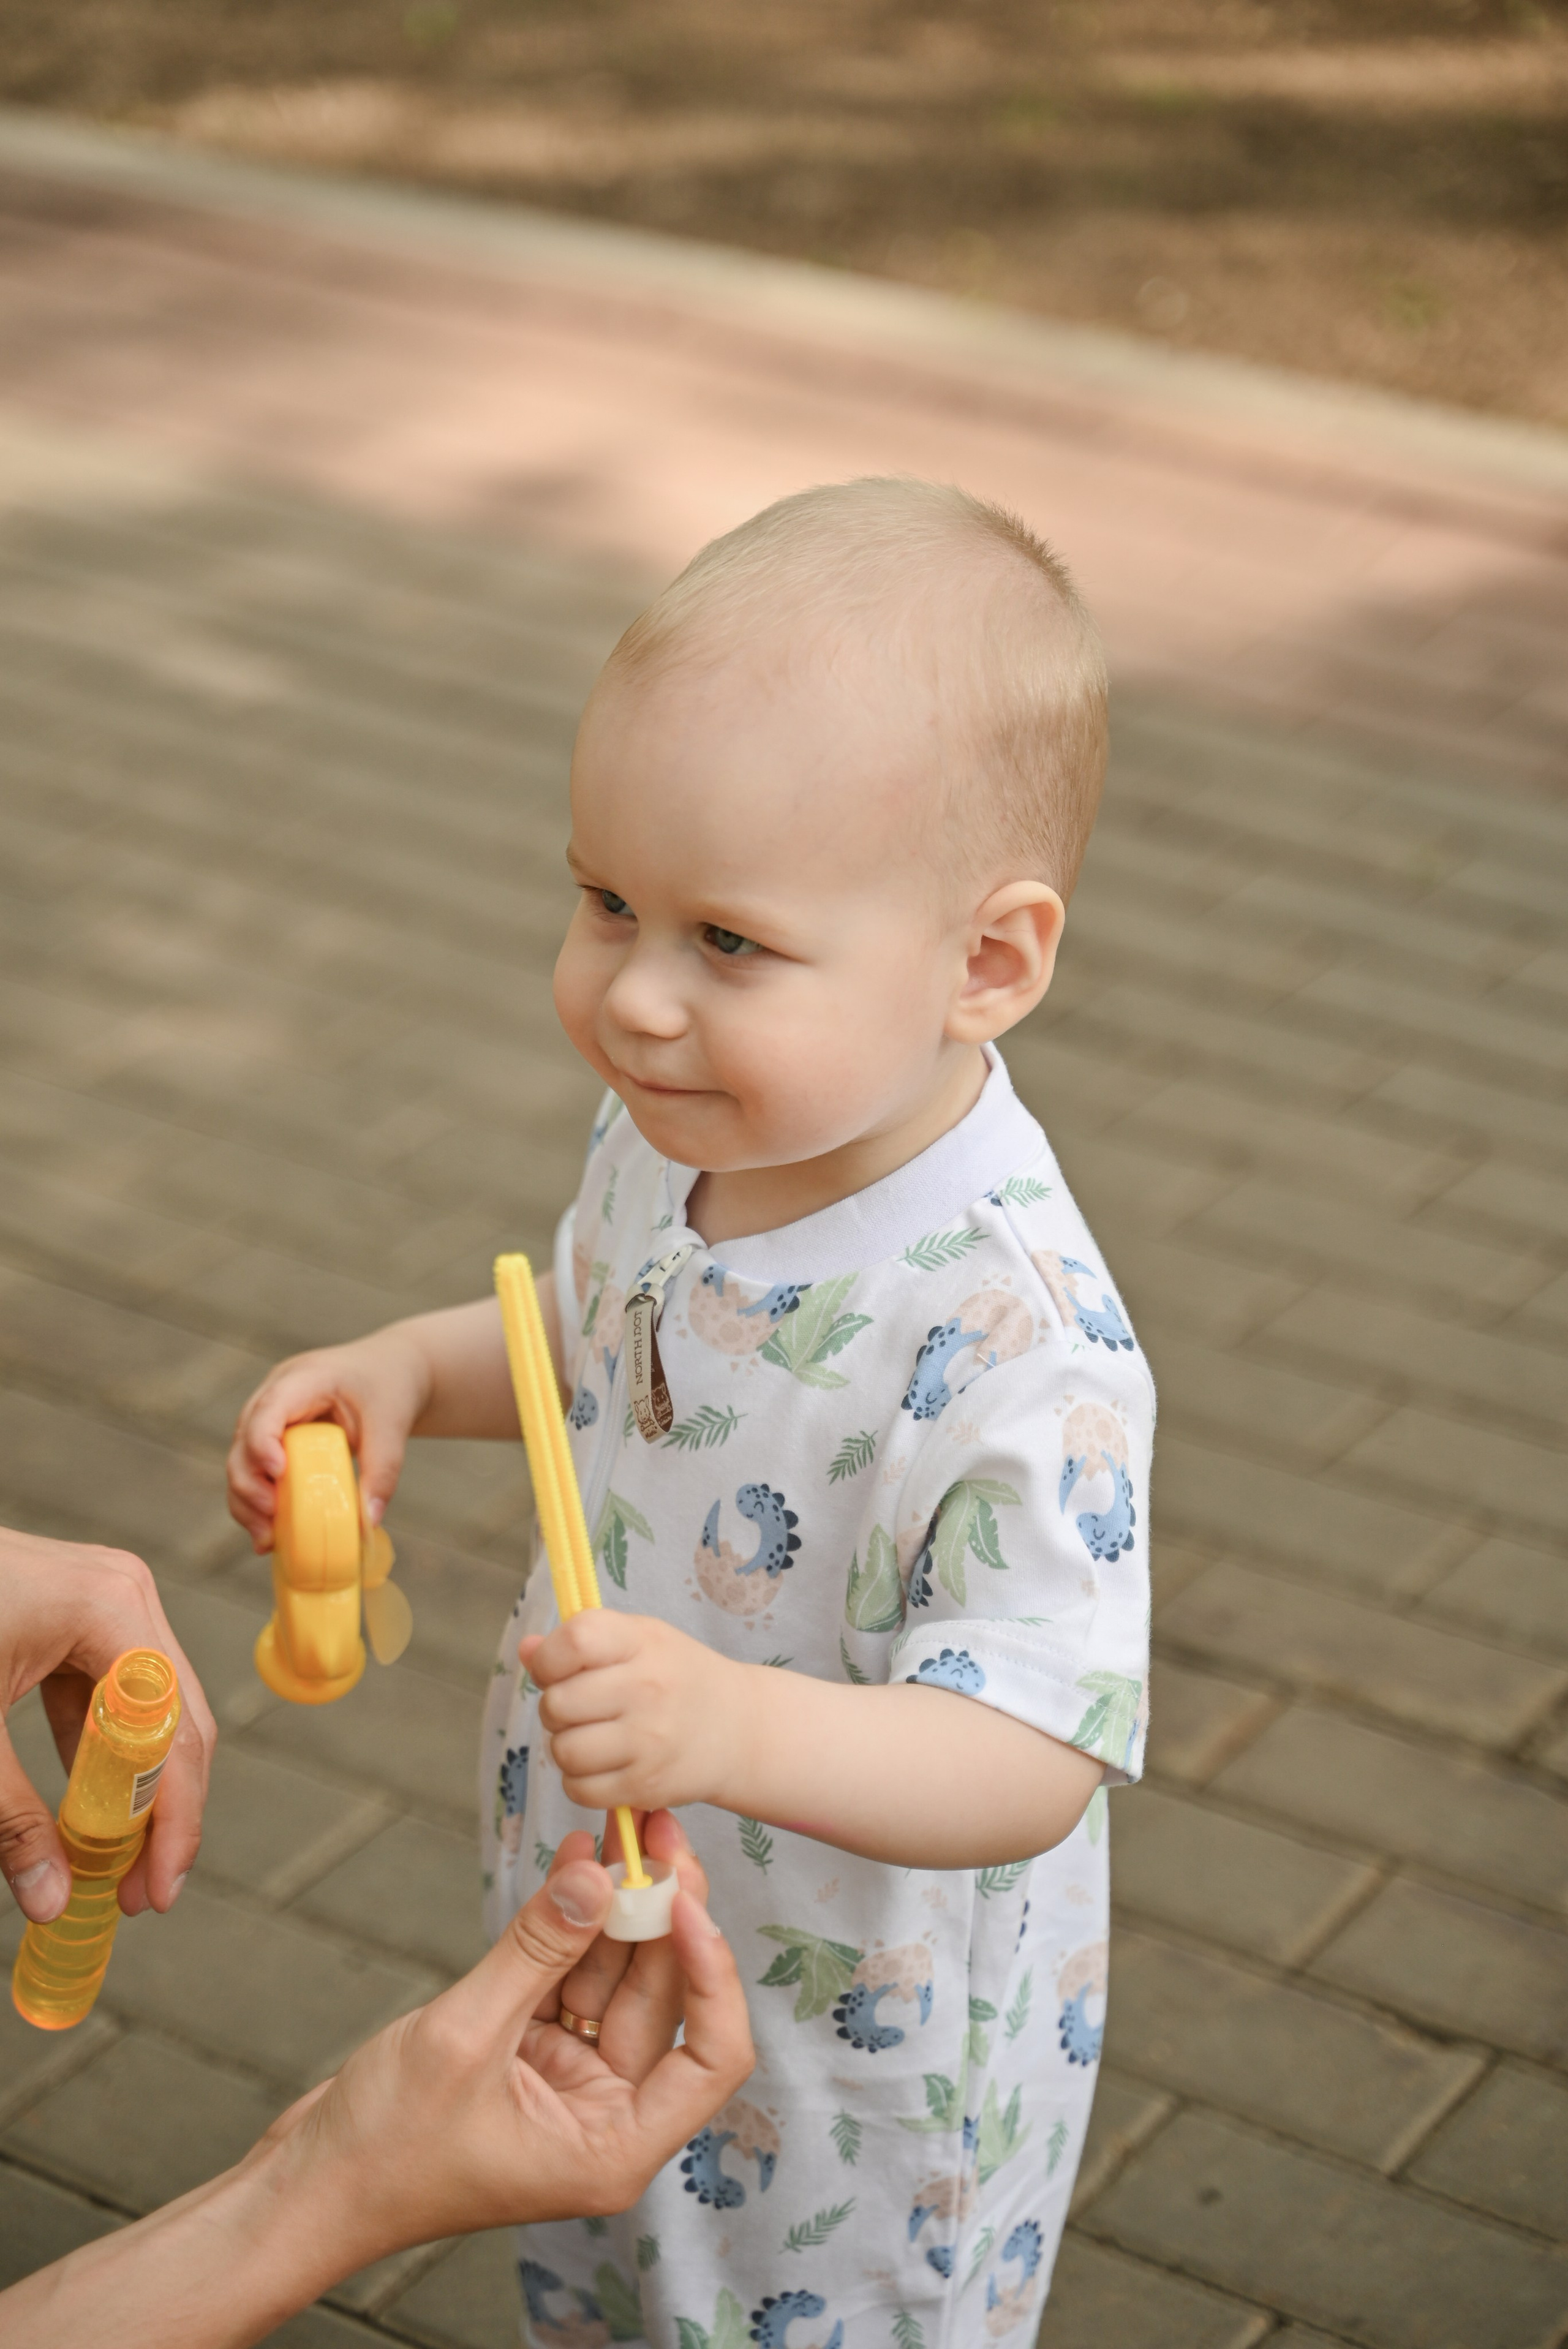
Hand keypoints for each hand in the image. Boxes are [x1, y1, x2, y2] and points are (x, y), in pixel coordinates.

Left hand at [0, 1528, 217, 1923]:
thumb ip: (10, 1815)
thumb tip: (51, 1902)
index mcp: (112, 1607)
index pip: (175, 1727)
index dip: (175, 1819)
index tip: (155, 1894)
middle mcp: (128, 1596)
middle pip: (178, 1720)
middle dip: (165, 1814)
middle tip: (141, 1895)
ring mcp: (110, 1600)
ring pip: (152, 1711)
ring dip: (136, 1789)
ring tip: (116, 1865)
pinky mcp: (84, 1614)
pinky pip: (113, 1695)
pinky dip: (102, 1755)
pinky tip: (87, 1812)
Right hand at [226, 1330, 429, 1551]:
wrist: (390, 1370)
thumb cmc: (390, 1388)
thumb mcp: (393, 1424)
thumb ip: (383, 1470)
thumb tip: (368, 1522)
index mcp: (305, 1378)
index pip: (268, 1408)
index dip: (263, 1443)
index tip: (279, 1475)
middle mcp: (276, 1394)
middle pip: (243, 1441)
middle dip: (250, 1486)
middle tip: (272, 1523)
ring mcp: (269, 1415)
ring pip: (240, 1460)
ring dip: (247, 1501)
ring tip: (267, 1540)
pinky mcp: (273, 1437)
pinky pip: (254, 1470)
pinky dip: (257, 1501)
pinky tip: (269, 1533)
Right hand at [269, 1822, 749, 2257]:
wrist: (307, 2185)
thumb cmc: (382, 2148)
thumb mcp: (464, 2039)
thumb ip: (537, 1951)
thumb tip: (596, 1875)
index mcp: (614, 2145)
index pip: (712, 2059)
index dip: (713, 1974)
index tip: (684, 1899)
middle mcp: (604, 2116)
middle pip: (663, 2001)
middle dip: (663, 1912)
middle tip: (655, 1832)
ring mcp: (568, 2082)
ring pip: (615, 1979)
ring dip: (617, 1905)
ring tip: (621, 1830)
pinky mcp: (529, 2053)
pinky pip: (567, 1977)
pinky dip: (572, 1923)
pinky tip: (576, 1861)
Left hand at [522, 1613, 748, 1814]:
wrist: (739, 1730)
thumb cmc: (678, 1677)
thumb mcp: (640, 1641)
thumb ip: (582, 1641)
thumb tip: (526, 1651)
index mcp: (643, 1642)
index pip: (574, 1641)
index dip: (550, 1659)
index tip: (557, 1669)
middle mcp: (647, 1689)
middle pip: (557, 1704)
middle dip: (556, 1709)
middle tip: (580, 1709)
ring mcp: (648, 1741)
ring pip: (563, 1751)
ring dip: (566, 1747)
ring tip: (592, 1737)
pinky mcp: (646, 1786)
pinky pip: (579, 1790)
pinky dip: (580, 1781)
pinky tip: (603, 1765)